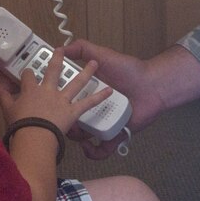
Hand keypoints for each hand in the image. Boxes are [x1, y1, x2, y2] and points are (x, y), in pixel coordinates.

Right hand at [0, 48, 111, 134]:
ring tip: (93, 64)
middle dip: (56, 60)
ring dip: (86, 72)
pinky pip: (88, 103)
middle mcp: (48, 91)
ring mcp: (63, 99)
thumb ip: (2, 98)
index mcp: (32, 90)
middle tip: (59, 51)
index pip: (28, 76)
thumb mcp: (7, 111)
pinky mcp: (74, 111)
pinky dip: (99, 97)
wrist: (35, 139)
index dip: (27, 73)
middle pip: (53, 71)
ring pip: (76, 82)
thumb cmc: (19, 127)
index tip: (26, 72)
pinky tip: (109, 91)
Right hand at [64, 41, 199, 159]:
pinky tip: (89, 146)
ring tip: (76, 131)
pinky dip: (93, 152)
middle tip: (59, 118)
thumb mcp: (103, 55)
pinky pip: (101, 149)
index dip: (55, 100)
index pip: (65, 98)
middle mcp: (92, 107)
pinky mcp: (113, 134)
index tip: (46, 100)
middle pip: (70, 118)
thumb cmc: (130, 71)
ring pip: (82, 135)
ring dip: (76, 136)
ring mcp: (102, 121)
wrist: (153, 86)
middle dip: (62, 120)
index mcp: (87, 90)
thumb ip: (83, 49)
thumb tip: (61, 48)